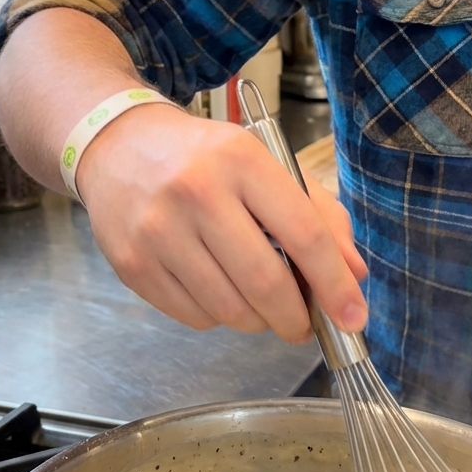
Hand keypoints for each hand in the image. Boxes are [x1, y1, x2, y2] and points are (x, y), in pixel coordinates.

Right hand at [76, 101, 367, 342]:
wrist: (118, 145)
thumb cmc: (206, 159)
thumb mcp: (268, 165)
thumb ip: (319, 216)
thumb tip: (354, 274)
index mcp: (241, 160)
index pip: (303, 235)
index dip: (335, 285)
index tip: (353, 317)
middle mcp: (196, 192)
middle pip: (265, 283)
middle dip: (296, 319)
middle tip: (304, 326)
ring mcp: (158, 231)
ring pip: (229, 310)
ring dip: (258, 322)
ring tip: (261, 307)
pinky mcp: (133, 264)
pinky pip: (194, 317)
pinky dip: (219, 317)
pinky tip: (219, 293)